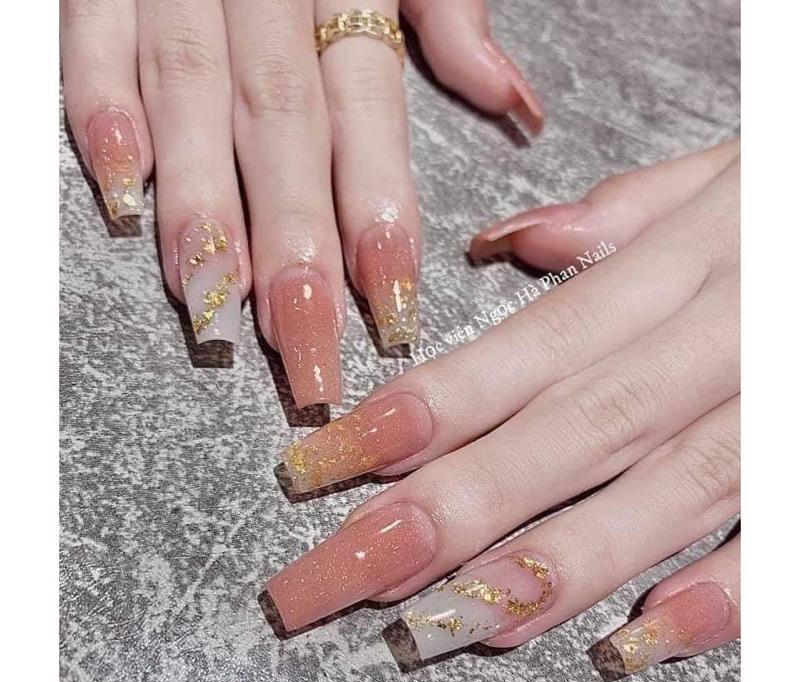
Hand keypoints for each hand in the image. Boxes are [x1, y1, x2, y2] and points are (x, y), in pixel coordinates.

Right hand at [60, 0, 543, 406]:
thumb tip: (515, 103)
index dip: (378, 216)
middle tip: (302, 344)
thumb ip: (451, 15)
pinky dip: (100, 104)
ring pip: (190, 95)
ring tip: (213, 299)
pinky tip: (122, 186)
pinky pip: (95, 32)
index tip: (391, 309)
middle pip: (282, 130)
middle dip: (291, 246)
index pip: (368, 117)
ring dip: (199, 204)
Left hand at [266, 141, 740, 675]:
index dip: (419, 413)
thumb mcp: (728, 171)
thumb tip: (510, 247)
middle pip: (567, 434)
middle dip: (448, 513)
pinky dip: (725, 591)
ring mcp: (789, 401)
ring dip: (552, 568)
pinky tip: (634, 643)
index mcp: (685, 265)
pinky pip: (787, 533)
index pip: (523, 351)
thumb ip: (624, 213)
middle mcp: (727, 338)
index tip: (322, 468)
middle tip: (340, 577)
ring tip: (447, 626)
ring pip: (662, 493)